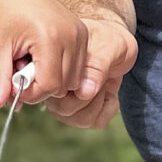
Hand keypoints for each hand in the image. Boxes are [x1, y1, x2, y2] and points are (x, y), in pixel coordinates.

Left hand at [0, 0, 89, 109]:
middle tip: (21, 66)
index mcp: (50, 37)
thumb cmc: (1, 16)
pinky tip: (42, 55)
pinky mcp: (83, 33)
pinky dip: (61, 70)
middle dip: (40, 85)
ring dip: (52, 78)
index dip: (30, 93)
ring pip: (73, 79)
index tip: (13, 82)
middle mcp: (72, 35)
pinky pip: (77, 67)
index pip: (49, 86)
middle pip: (63, 85)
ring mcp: (81, 33)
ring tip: (32, 60)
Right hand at [41, 9, 138, 127]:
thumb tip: (84, 92)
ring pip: (79, 119)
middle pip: (63, 109)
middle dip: (90, 95)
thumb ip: (97, 67)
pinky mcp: (80, 111)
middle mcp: (52, 87)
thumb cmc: (107, 40)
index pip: (47, 90)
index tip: (90, 75)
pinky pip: (93, 121)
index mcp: (50, 67)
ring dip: (99, 102)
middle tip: (99, 76)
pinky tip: (108, 92)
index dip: (68, 88)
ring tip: (103, 82)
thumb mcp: (107, 46)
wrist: (114, 44)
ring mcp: (64, 101)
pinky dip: (107, 108)